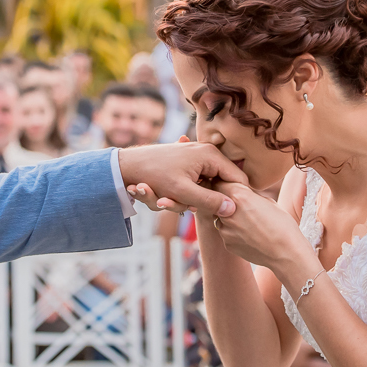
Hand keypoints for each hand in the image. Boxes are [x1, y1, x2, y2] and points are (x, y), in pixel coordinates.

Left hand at [119, 141, 245, 217]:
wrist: (128, 165)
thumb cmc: (154, 176)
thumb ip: (210, 201)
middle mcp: (206, 152)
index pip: (238, 179)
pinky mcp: (186, 162)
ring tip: (165, 197)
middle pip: (221, 183)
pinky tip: (164, 193)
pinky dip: (181, 192)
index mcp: (211, 155)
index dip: (234, 199)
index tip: (226, 214)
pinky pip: (193, 182)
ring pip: (204, 185)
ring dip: (188, 198)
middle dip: (205, 199)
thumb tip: (233, 209)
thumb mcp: (184, 193)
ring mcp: (196, 156)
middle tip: (186, 205)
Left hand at [209, 181, 305, 269]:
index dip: (225, 184)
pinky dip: (234, 232)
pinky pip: (226, 233)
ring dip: (228, 217)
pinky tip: (249, 235)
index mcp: (238, 196)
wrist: (286, 253)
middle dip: (225, 201)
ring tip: (248, 223)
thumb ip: (250, 195)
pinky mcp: (227, 243)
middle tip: (241, 206)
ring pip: (220, 217)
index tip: (232, 187)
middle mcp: (227, 212)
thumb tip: (243, 192)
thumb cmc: (282, 225)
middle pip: (217, 201)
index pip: (219, 182)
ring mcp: (225, 230)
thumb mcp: (268, 201)